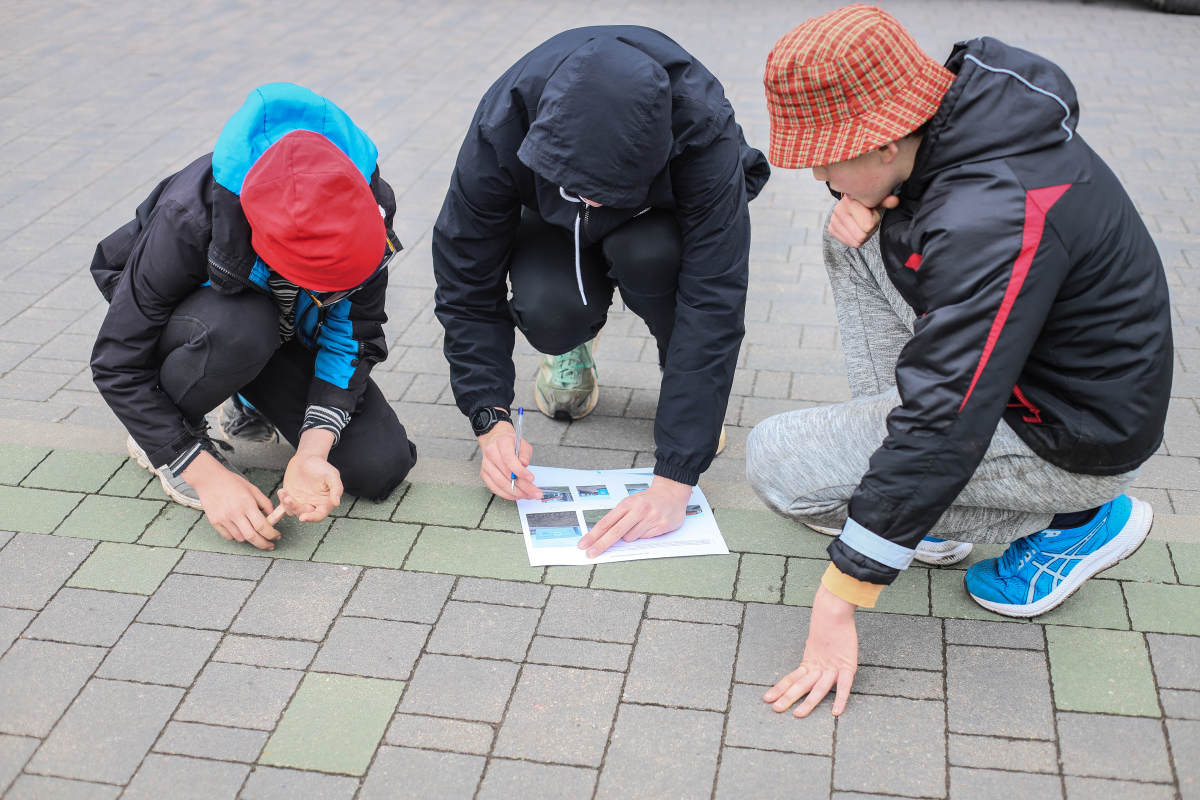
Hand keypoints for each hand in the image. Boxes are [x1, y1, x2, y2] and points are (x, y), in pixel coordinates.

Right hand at [183, 450, 280, 550]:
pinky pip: (229, 536)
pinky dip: (237, 536)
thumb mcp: (252, 488)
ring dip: (250, 539)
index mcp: (247, 504)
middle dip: (263, 544)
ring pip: (240, 538)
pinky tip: (241, 530)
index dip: (272, 534)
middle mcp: (235, 513)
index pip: (262, 526)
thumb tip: (272, 516)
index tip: (277, 536)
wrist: (208, 479)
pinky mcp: (215, 522)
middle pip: (252, 537)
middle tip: (270, 546)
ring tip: (254, 533)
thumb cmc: (231, 482)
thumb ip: (264, 502)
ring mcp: (224, 519)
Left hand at [278, 429, 342, 522]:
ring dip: (287, 505)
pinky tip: (281, 492)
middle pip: (304, 514)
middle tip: (289, 499)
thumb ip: (337, 488)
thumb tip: (337, 502)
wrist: (307, 458)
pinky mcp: (290, 497)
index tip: (303, 517)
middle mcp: (312, 505)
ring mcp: (300, 502)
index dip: (312, 518)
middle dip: (296, 509)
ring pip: (293, 511)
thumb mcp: (332, 474)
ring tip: (283, 493)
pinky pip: (284, 504)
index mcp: (324, 502)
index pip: (319, 515)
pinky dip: (281, 501)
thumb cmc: (321, 466)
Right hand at [478, 418, 539, 500]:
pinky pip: (494, 488)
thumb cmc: (511, 443)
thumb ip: (525, 454)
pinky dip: (506, 494)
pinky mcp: (484, 474)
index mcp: (501, 443)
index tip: (531, 478)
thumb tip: (524, 464)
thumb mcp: (522, 444)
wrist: (496, 441)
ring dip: (515, 493)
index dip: (520, 471)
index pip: (509, 459)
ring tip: (528, 496)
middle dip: (523, 486)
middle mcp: (491, 454)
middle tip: (535, 493)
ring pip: (500, 483)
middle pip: (506, 474)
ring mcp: (486, 465)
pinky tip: (517, 496)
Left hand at [577, 477, 690, 557]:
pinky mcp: (662, 525)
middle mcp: (639, 510)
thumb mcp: (631, 502)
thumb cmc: (647, 500)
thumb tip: (603, 536)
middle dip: (601, 545)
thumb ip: (618, 517)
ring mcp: (651, 518)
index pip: (606, 522)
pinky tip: (649, 526)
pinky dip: (644, 535)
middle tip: (590, 554)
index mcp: (628, 503)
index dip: (593, 535)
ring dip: (630, 536)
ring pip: (631, 538)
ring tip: (639, 525)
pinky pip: (645, 538)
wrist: (672, 493)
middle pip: (615, 532)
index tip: (584, 544)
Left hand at [764, 584, 857, 716]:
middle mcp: (818, 667)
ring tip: (797, 714)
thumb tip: (807, 663)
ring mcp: (832, 667)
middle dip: (788, 698)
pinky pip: (844, 685)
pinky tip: (835, 712)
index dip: (779, 688)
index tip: (766, 698)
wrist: (834, 610)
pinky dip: (841, 698)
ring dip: (808, 702)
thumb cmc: (827, 624)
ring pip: (819, 688)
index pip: (791, 678)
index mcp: (809, 662)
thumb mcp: (815, 644)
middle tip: (775, 709)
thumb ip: (813, 656)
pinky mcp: (847, 666)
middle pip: (801, 685)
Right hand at [827, 194, 898, 247]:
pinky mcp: (831, 229)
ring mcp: (833, 221)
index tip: (872, 212)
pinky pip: (850, 243)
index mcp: (849, 201)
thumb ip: (886, 201)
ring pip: (856, 242)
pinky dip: (856, 238)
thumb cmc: (868, 202)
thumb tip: (895, 201)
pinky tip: (856, 228)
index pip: (868, 225)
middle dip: (869, 229)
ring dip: (864, 235)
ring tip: (862, 223)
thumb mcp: (878, 200)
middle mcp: (838, 210)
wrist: (853, 202)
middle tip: (868, 220)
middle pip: (861, 236)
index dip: (875, 220)